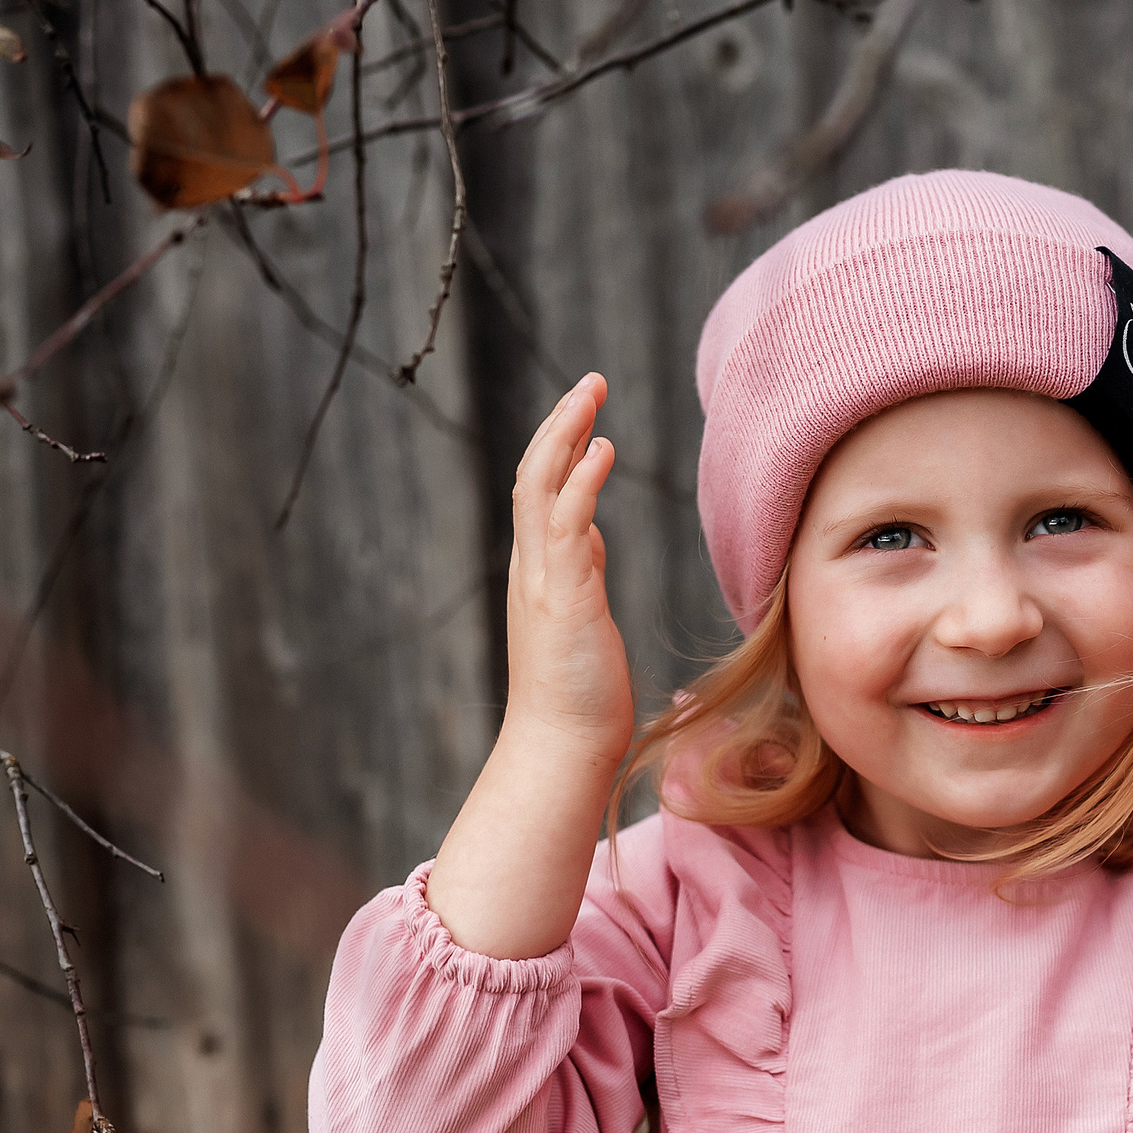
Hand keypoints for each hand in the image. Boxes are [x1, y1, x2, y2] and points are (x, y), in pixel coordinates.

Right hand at [424, 375, 634, 957]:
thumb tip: (590, 539)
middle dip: (561, 424)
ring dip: (566, 435)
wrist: (561, 752)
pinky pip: (564, 526)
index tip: (589, 415)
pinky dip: (579, 483)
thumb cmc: (579, 701)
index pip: (541, 493)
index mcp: (539, 573)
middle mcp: (532, 569)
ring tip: (591, 392)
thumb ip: (581, 575)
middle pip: (533, 475)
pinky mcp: (562, 599)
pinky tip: (601, 448)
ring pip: (541, 489)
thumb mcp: (583, 622)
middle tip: (591, 381)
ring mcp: (542, 582)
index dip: (561, 448)